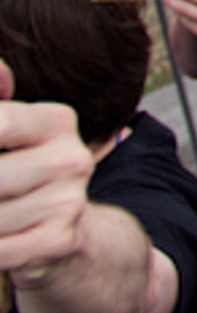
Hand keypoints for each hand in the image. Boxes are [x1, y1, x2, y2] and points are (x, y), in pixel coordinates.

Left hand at [0, 62, 93, 287]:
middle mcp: (72, 158)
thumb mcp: (9, 130)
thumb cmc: (19, 168)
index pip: (1, 122)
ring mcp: (69, 201)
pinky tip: (1, 233)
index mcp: (58, 121)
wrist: (62, 225)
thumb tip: (0, 73)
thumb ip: (0, 101)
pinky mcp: (58, 239)